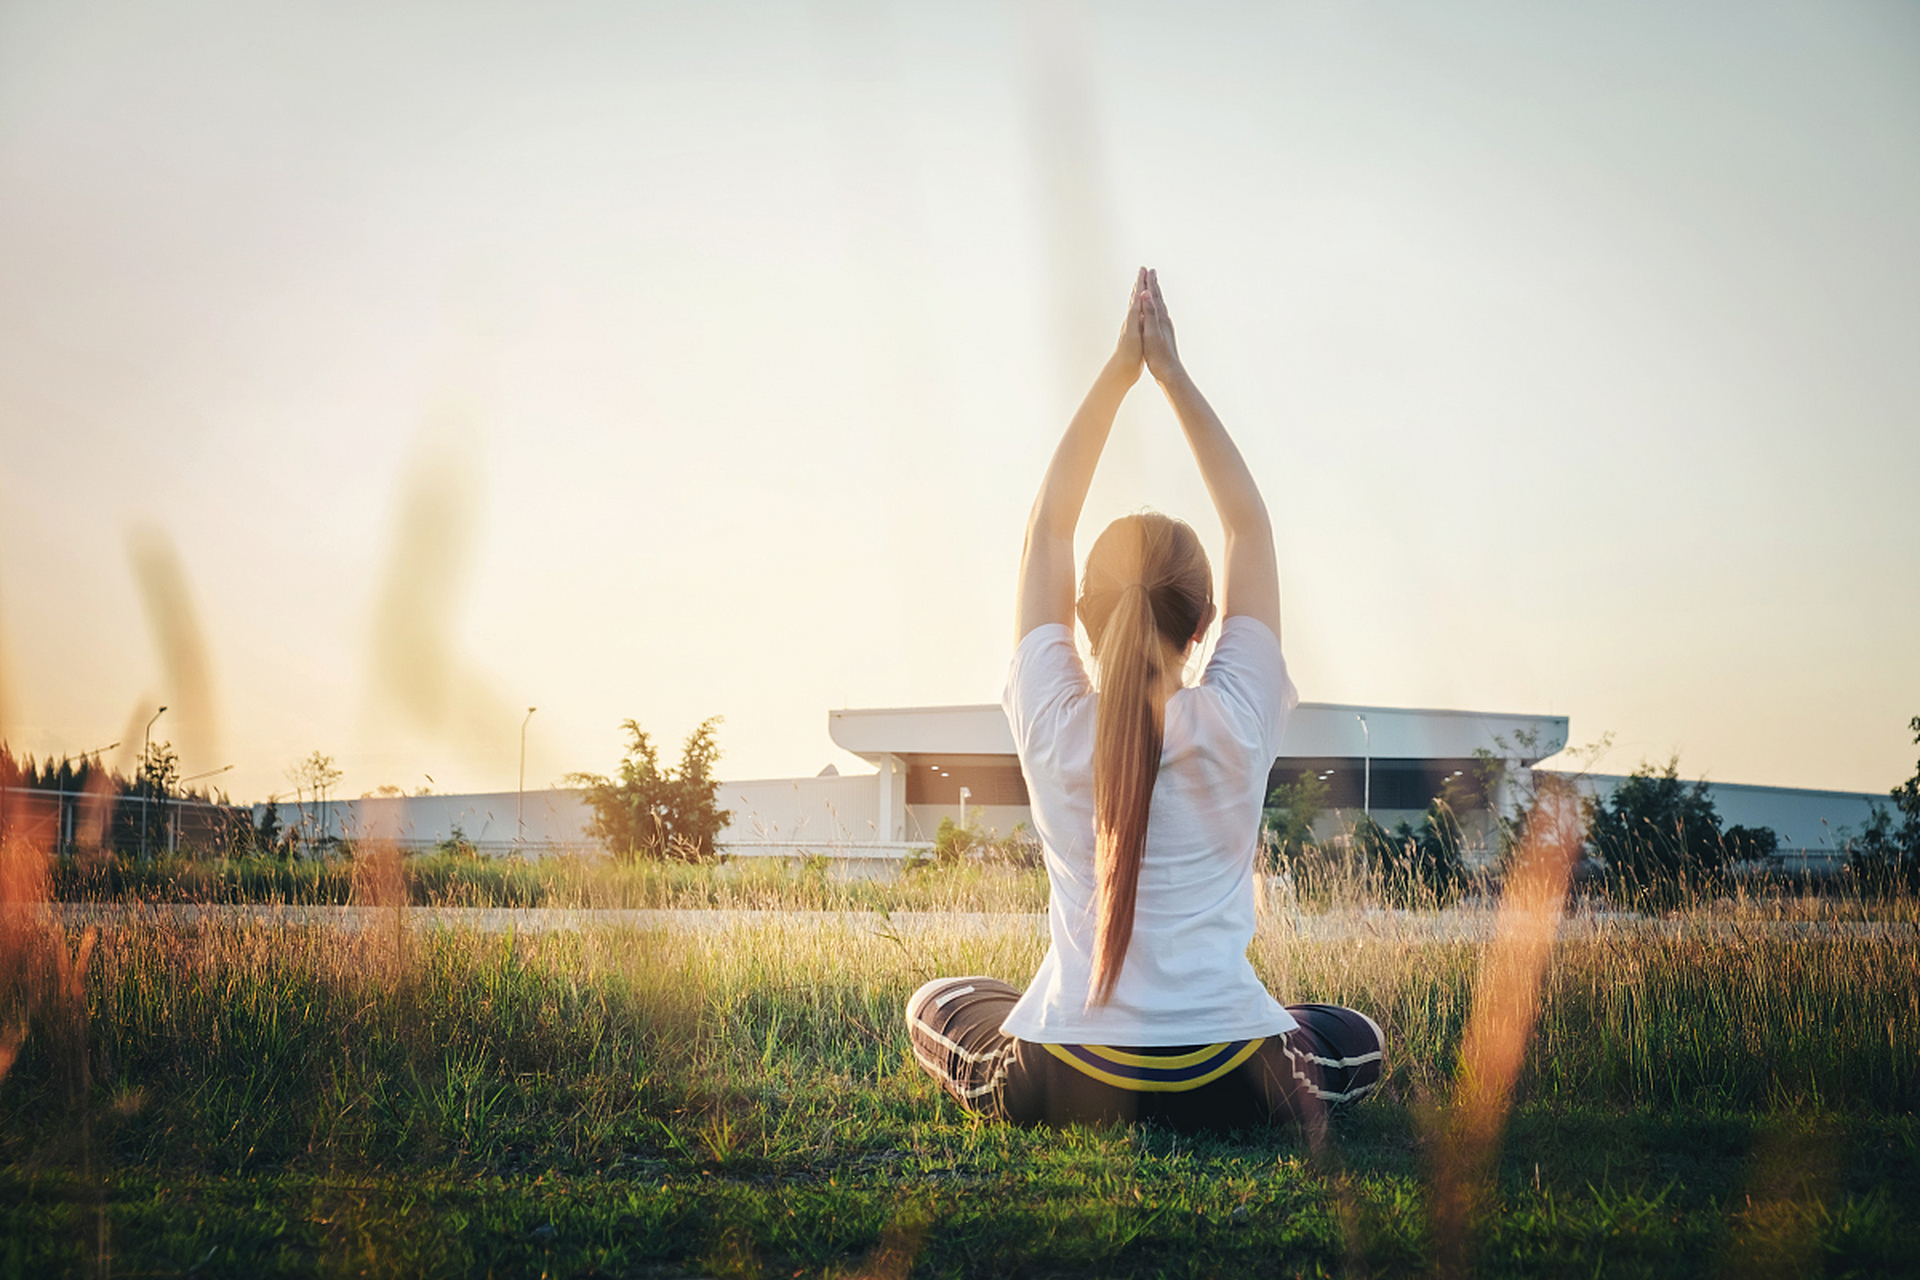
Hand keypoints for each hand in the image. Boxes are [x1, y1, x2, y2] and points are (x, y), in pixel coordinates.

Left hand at [1108, 267, 1146, 383]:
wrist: (1122, 369)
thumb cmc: (1129, 352)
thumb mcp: (1134, 332)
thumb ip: (1136, 314)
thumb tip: (1139, 296)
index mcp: (1132, 318)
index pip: (1137, 296)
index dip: (1141, 283)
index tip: (1144, 269)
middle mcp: (1131, 321)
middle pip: (1135, 298)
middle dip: (1140, 284)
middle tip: (1143, 271)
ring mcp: (1133, 328)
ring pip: (1137, 307)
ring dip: (1140, 295)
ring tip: (1143, 287)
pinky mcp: (1136, 336)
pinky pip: (1140, 317)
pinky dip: (1143, 310)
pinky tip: (1144, 312)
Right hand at [1141, 268, 1182, 383]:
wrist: (1170, 371)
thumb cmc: (1159, 354)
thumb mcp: (1151, 332)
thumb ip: (1149, 313)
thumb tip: (1146, 294)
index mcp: (1160, 318)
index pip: (1153, 296)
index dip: (1149, 283)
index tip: (1146, 270)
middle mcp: (1164, 320)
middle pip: (1158, 298)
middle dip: (1153, 285)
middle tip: (1151, 272)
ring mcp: (1166, 327)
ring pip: (1160, 306)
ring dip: (1155, 296)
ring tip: (1152, 289)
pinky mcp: (1165, 335)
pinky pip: (1159, 316)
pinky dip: (1156, 308)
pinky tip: (1156, 313)